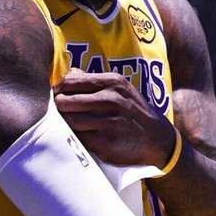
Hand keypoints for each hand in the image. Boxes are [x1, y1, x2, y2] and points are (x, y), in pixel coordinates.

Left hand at [54, 69, 174, 167]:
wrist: (157, 139)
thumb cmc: (133, 111)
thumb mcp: (120, 89)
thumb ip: (93, 80)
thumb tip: (69, 73)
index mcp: (112, 82)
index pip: (70, 81)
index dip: (59, 90)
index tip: (58, 96)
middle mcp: (110, 99)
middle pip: (64, 101)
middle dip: (58, 108)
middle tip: (60, 113)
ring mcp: (108, 122)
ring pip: (68, 121)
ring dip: (64, 124)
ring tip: (67, 125)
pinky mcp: (106, 143)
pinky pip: (78, 138)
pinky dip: (74, 137)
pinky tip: (79, 136)